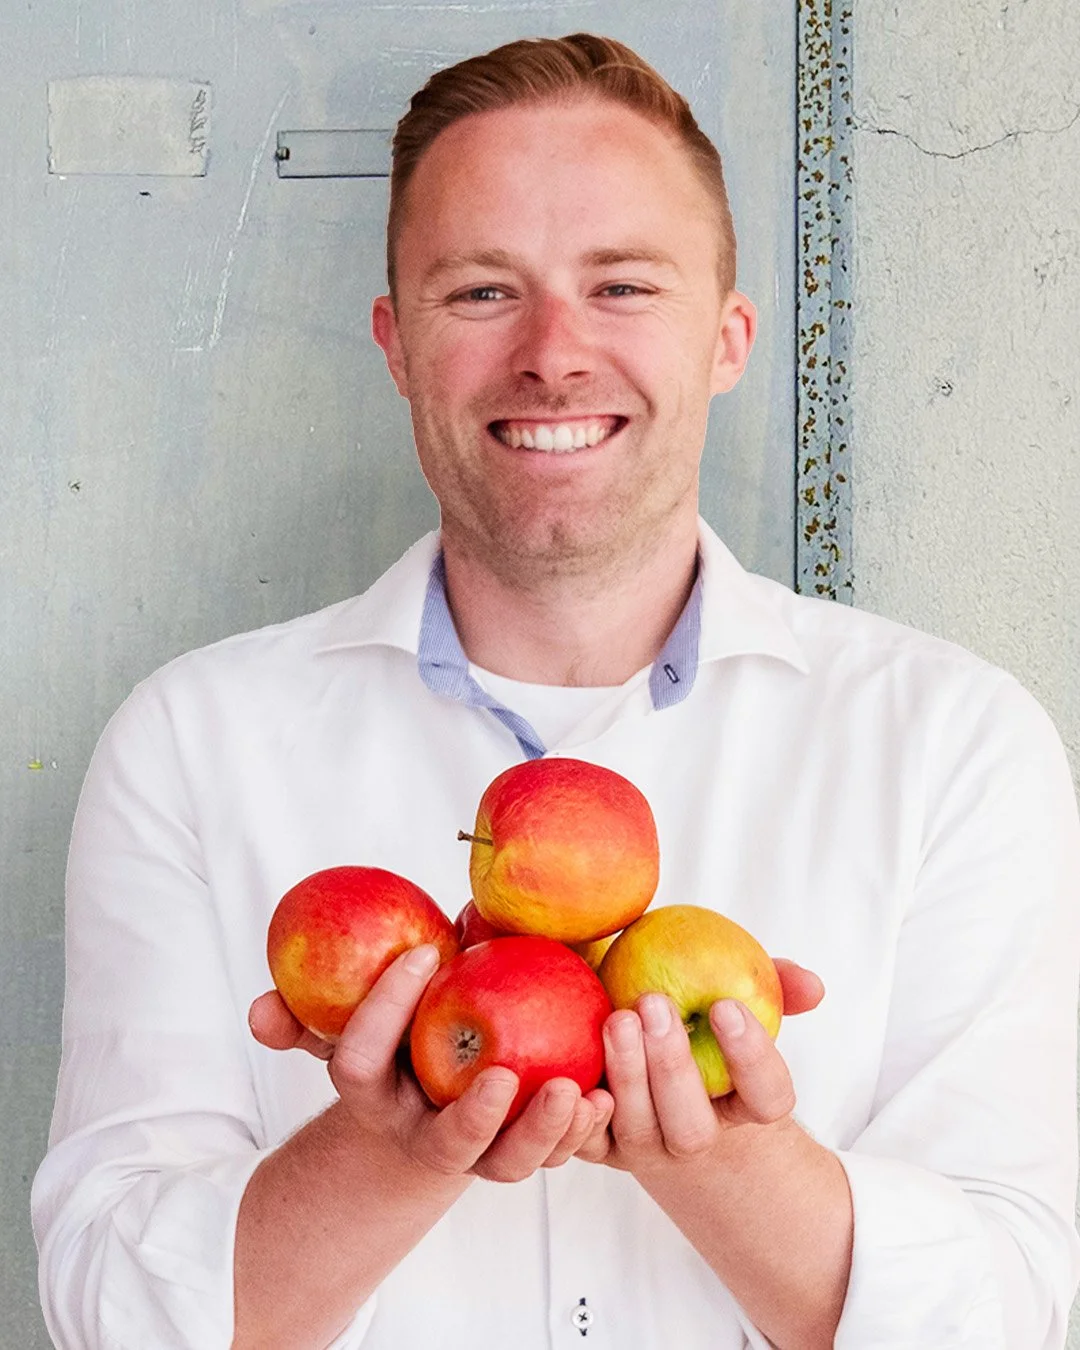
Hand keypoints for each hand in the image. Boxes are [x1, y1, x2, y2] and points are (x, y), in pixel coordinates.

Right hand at [248, 947, 610, 1183]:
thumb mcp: (356, 1015)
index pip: (360, 1059)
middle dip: (476, 1117)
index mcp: (371, 1091)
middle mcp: (419, 1132)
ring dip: (543, 1134)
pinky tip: (607, 1095)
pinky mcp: (516, 1153)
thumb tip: (262, 1008)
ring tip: (578, 1092)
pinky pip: (551, 1155)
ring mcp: (472, 1153)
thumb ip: (320, 1005)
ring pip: (505, 1164)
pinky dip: (580, 1132)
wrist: (419, 1101)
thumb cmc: (392, 1035)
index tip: (422, 952)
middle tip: (507, 1075)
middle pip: (448, 1142)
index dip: (384, 1009)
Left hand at [575, 958, 822, 1170]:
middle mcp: (695, 1136)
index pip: (766, 1098)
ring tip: (617, 1019)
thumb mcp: (733, 996)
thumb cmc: (699, 1017)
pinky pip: (586, 1141)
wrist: (642, 1051)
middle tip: (654, 1002)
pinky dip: (581, 1114)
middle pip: (693, 1129)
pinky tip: (576, 1073)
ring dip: (628, 1077)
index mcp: (742, 1106)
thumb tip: (810, 985)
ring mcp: (644, 1146)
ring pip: (638, 1130)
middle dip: (673, 1068)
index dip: (751, 1058)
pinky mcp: (597, 1145)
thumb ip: (772, 984)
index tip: (726, 1005)